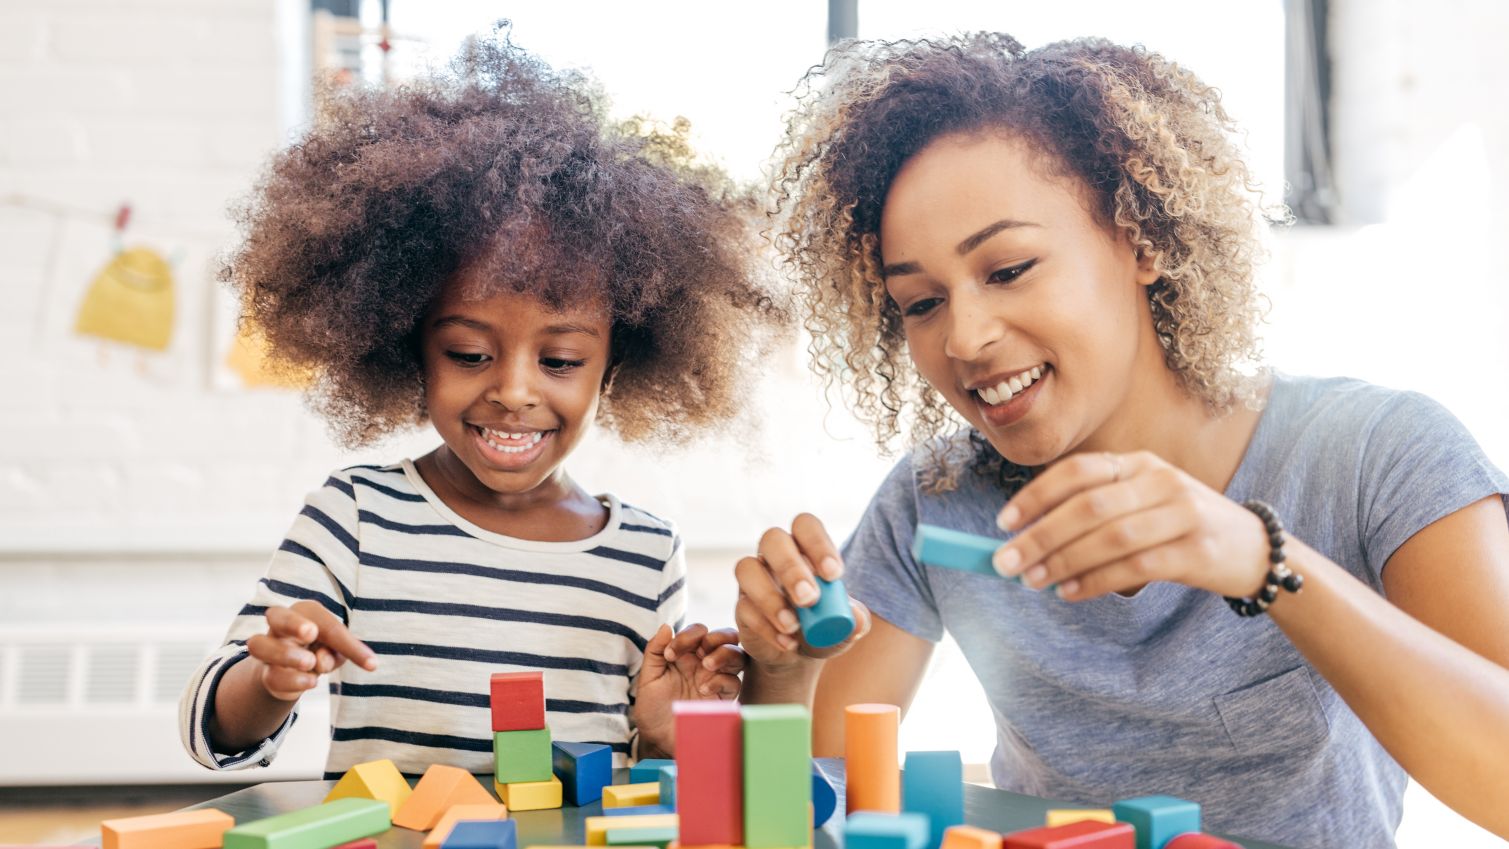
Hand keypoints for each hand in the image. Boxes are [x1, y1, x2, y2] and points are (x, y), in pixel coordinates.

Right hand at [246, 601, 376, 701]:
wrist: (296, 672)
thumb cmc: (323, 649)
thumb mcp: (338, 649)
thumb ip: (337, 651)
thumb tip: (322, 660)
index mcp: (304, 612)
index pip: (324, 621)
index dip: (346, 641)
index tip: (370, 664)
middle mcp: (280, 626)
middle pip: (275, 614)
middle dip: (293, 623)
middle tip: (311, 633)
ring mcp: (268, 649)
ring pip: (259, 645)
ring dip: (286, 654)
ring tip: (310, 663)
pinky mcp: (265, 673)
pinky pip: (270, 674)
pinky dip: (292, 680)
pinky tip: (311, 681)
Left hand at [632, 623, 744, 754]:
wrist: (659, 740)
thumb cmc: (652, 709)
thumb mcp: (648, 678)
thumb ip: (654, 651)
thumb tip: (666, 626)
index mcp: (687, 655)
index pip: (698, 631)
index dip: (688, 635)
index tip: (669, 654)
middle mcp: (704, 664)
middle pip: (726, 637)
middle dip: (716, 637)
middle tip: (701, 649)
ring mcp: (716, 680)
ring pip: (737, 655)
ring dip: (724, 654)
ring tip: (706, 665)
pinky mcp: (724, 698)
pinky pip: (734, 682)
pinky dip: (721, 680)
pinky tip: (704, 689)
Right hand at [734, 513, 871, 670]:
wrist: (799, 658)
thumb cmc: (825, 627)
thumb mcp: (847, 627)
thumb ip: (856, 620)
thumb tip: (856, 618)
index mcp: (805, 548)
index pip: (805, 526)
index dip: (818, 544)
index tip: (833, 575)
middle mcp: (775, 556)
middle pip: (772, 539)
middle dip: (790, 568)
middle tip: (809, 599)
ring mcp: (754, 579)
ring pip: (747, 568)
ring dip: (771, 598)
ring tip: (793, 626)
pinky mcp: (741, 607)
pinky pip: (744, 607)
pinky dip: (766, 627)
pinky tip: (787, 642)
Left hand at [991, 450, 1270, 600]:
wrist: (1253, 549)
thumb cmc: (1179, 528)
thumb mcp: (1142, 503)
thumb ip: (1093, 513)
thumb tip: (1027, 539)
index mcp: (1138, 464)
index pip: (1078, 471)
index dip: (1036, 495)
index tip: (1003, 522)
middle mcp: (1160, 481)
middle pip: (1088, 506)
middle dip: (1041, 535)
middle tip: (1006, 562)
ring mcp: (1182, 513)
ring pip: (1110, 537)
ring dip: (1064, 562)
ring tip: (1032, 581)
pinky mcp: (1197, 550)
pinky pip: (1135, 567)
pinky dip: (1096, 581)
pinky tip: (1069, 592)